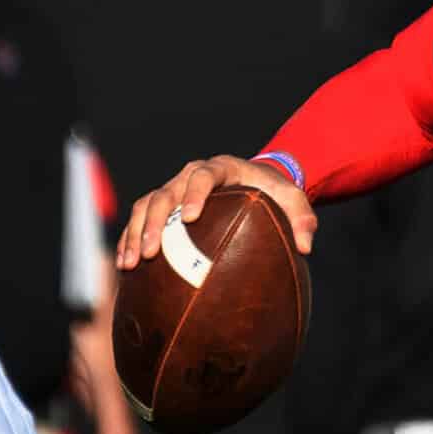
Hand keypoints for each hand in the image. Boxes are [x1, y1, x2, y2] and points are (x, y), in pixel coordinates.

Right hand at [117, 154, 317, 269]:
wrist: (254, 184)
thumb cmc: (274, 193)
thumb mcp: (293, 200)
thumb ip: (303, 219)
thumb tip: (306, 247)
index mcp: (222, 168)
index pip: (204, 176)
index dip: (194, 194)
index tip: (190, 218)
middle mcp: (191, 174)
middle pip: (166, 193)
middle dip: (157, 222)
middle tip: (152, 252)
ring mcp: (174, 188)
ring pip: (147, 205)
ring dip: (136, 233)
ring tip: (132, 263)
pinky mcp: (163, 205)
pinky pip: (140, 219)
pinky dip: (131, 239)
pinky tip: (126, 264)